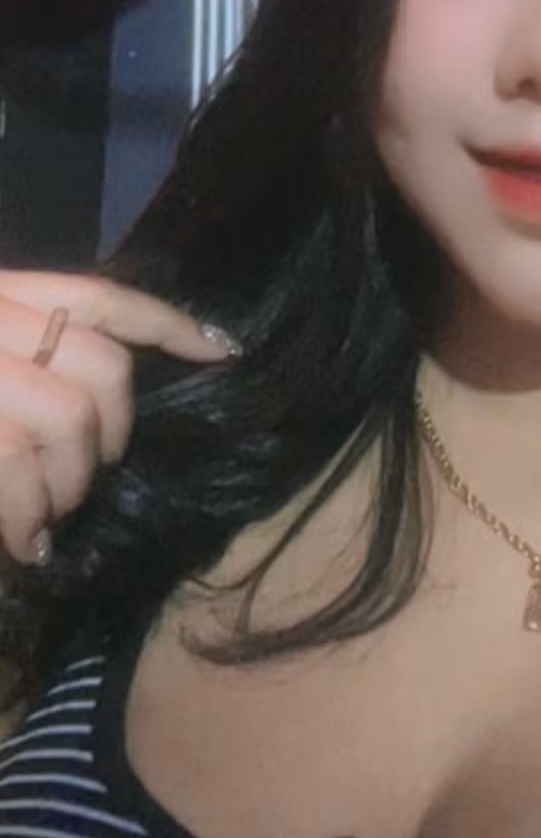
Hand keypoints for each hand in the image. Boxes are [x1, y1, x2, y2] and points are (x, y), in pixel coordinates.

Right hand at [0, 271, 238, 566]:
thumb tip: (104, 407)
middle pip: (101, 369)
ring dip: (64, 487)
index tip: (223, 350)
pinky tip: (19, 539)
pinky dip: (24, 513)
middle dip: (107, 437)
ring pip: (67, 419)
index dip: (168, 323)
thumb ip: (27, 364)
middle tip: (76, 483)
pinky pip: (13, 463)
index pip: (98, 298)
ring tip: (36, 519)